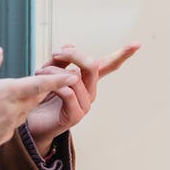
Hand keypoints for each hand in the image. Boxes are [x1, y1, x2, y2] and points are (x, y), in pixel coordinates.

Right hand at [0, 47, 80, 148]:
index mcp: (9, 91)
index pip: (40, 84)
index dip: (58, 80)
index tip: (74, 76)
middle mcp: (14, 109)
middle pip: (36, 97)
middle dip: (43, 89)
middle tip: (46, 81)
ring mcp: (10, 125)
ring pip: (25, 111)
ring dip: (24, 103)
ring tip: (13, 97)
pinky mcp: (3, 137)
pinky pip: (13, 125)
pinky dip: (10, 117)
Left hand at [26, 42, 140, 151]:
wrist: (32, 125)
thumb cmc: (41, 99)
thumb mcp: (49, 73)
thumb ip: (59, 60)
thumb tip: (70, 45)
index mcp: (86, 81)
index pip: (108, 65)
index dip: (123, 54)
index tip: (138, 44)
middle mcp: (90, 92)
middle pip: (93, 65)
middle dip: (73, 54)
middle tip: (55, 53)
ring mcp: (85, 105)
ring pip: (76, 78)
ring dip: (54, 71)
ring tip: (39, 72)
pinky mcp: (75, 116)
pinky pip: (68, 93)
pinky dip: (55, 84)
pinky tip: (44, 84)